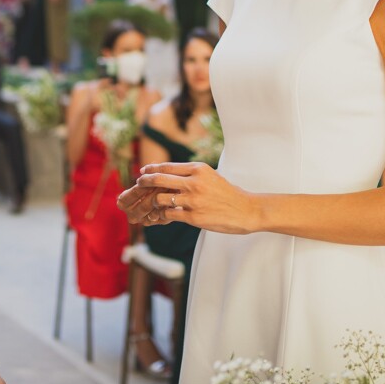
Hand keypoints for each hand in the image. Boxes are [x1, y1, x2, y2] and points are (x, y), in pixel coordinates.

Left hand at [121, 162, 258, 234]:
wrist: (246, 210)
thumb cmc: (228, 193)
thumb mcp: (211, 176)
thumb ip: (192, 174)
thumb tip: (170, 174)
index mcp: (199, 169)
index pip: (167, 167)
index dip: (152, 169)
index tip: (143, 171)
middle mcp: (194, 182)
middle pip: (159, 179)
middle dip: (145, 181)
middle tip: (138, 183)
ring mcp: (193, 200)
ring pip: (160, 198)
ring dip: (153, 201)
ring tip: (150, 204)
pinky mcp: (193, 217)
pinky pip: (169, 214)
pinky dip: (162, 215)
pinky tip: (160, 216)